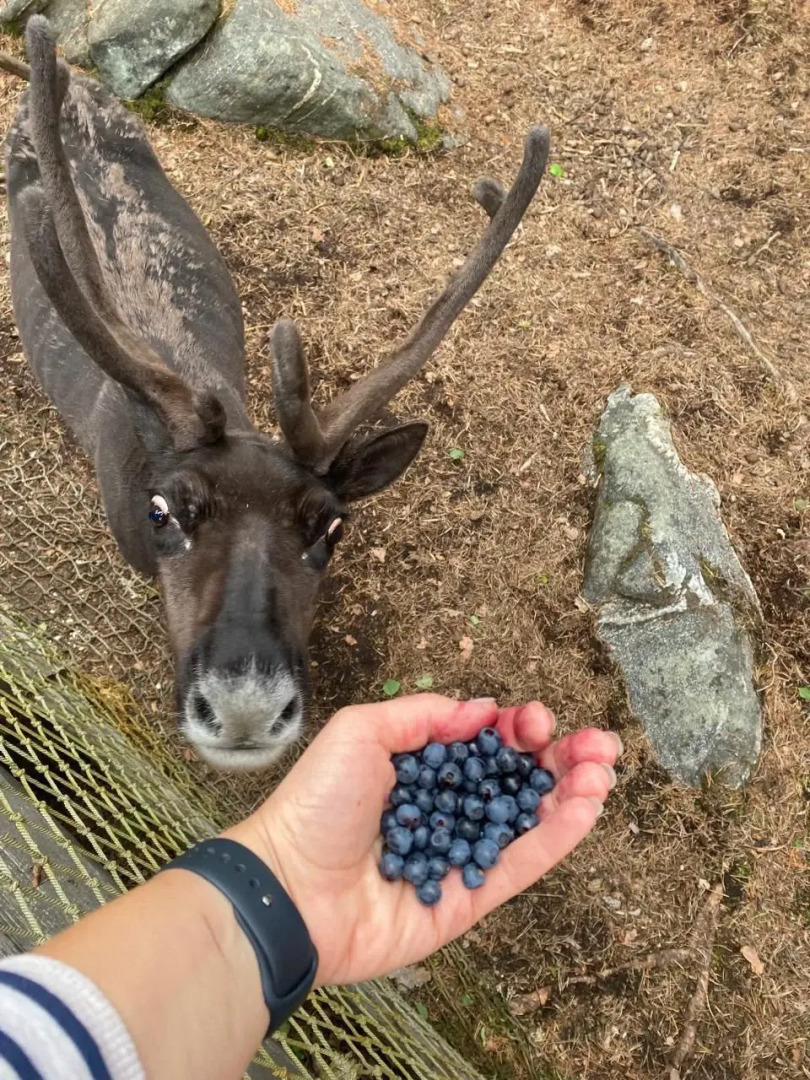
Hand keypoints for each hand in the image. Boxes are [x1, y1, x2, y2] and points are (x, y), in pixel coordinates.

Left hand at [228, 695, 620, 987]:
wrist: (289, 889)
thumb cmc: (316, 804)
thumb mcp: (361, 732)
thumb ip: (425, 716)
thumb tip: (483, 710)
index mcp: (420, 769)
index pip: (484, 745)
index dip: (517, 730)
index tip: (535, 721)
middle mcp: (445, 809)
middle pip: (516, 781)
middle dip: (560, 759)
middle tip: (598, 744)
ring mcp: (460, 855)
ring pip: (528, 821)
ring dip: (571, 794)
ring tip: (602, 770)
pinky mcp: (469, 899)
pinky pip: (521, 865)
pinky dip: (557, 837)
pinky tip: (586, 807)